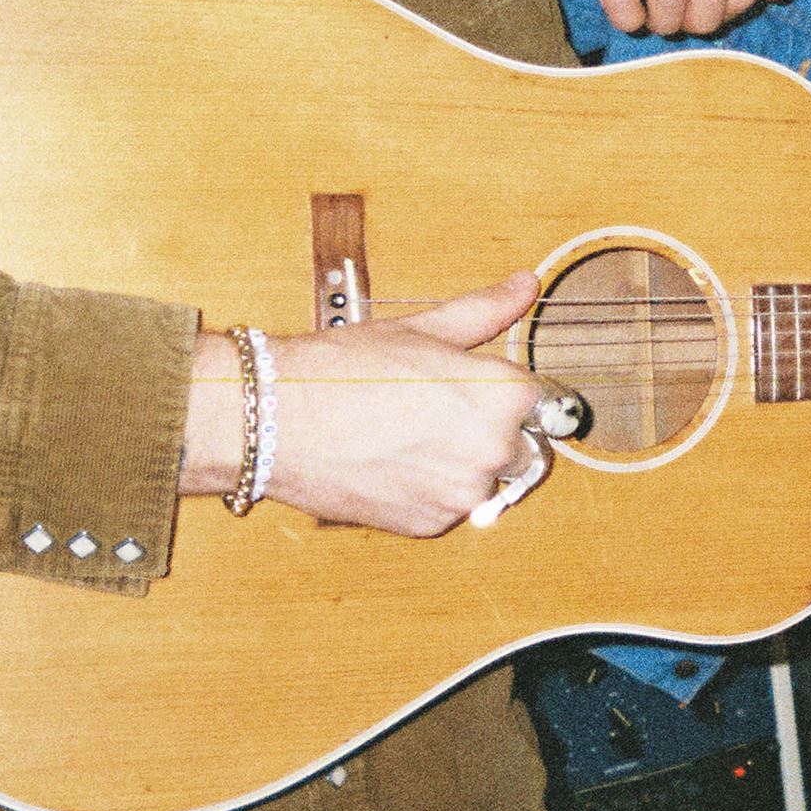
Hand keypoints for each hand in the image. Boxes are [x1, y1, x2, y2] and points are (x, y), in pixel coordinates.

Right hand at [182, 275, 552, 535]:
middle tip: (429, 407)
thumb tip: (525, 285)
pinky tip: (392, 461)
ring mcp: (462, 494)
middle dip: (484, 425)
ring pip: (482, 476)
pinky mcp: (430, 525)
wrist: (276, 419)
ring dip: (458, 460)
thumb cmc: (344, 369)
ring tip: (405, 433)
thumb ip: (486, 310)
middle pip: (516, 440)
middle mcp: (494, 450)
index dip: (495, 384)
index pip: (534, 395)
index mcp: (503, 396)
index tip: (461, 381)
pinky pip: (449, 506)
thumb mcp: (423, 329)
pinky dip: (429, 489)